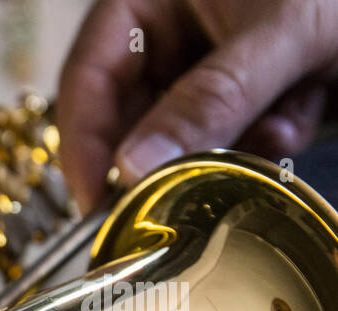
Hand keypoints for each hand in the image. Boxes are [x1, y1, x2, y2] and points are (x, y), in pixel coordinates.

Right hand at [58, 0, 337, 208]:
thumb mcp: (279, 34)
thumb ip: (208, 100)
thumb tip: (134, 167)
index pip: (89, 77)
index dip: (86, 144)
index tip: (98, 203)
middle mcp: (171, 25)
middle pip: (134, 111)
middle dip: (173, 150)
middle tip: (177, 198)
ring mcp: (211, 54)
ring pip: (191, 128)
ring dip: (234, 143)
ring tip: (282, 125)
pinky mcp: (253, 82)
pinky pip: (239, 128)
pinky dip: (272, 129)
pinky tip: (306, 106)